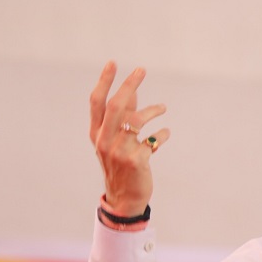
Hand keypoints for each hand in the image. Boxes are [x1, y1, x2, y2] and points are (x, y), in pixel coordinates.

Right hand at [89, 62, 169, 215]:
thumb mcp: (115, 141)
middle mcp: (104, 141)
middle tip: (142, 70)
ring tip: (163, 108)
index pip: (96, 103)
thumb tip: (133, 92)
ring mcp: (119, 151)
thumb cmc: (121, 165)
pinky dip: (162, 134)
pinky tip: (165, 133)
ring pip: (136, 120)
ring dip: (153, 110)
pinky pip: (153, 140)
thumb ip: (123, 118)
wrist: (124, 198)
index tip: (113, 63)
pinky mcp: (136, 161)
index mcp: (96, 134)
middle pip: (116, 106)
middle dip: (129, 85)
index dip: (104, 82)